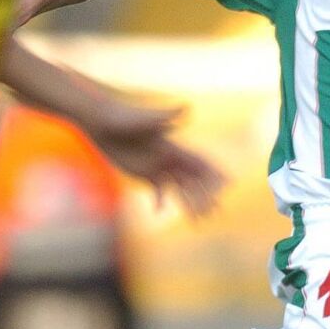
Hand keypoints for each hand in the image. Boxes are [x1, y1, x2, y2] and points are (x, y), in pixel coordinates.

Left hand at [86, 100, 225, 216]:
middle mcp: (169, 157)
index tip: (228, 186)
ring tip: (198, 220)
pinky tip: (159, 212)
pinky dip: (160, 200)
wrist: (101, 119)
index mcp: (173, 146)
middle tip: (216, 211)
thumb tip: (186, 107)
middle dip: (206, 195)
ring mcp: (157, 165)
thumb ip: (166, 115)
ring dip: (189, 203)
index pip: (200, 162)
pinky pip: (157, 189)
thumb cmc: (122, 116)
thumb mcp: (144, 118)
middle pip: (193, 179)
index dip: (215, 173)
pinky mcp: (142, 171)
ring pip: (178, 188)